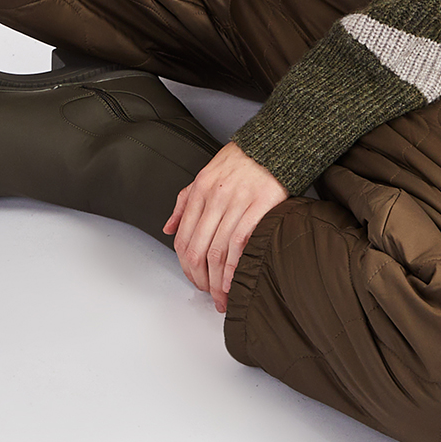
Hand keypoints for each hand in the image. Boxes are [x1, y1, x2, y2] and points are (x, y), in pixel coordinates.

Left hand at [163, 142, 288, 314]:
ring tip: (223, 297)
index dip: (186, 267)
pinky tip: (235, 281)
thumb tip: (168, 227)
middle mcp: (214, 197)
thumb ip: (184, 203)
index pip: (183, 238)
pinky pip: (241, 242)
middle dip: (202, 280)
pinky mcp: (260, 205)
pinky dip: (235, 267)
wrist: (272, 144)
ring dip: (218, 281)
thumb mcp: (204, 175)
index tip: (195, 281)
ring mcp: (236, 202)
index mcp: (198, 191)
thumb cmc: (240, 162)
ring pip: (218, 251)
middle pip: (199, 249)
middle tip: (209, 297)